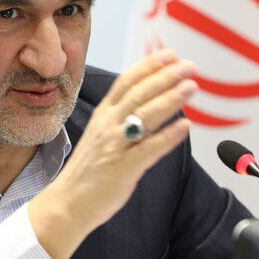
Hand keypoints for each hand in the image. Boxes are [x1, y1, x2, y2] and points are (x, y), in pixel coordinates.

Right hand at [28, 49, 195, 258]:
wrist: (67, 203)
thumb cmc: (89, 171)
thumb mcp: (102, 135)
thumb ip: (122, 118)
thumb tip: (150, 101)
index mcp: (103, 116)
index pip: (126, 83)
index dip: (149, 67)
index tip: (170, 54)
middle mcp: (108, 127)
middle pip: (138, 95)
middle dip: (165, 77)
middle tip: (188, 65)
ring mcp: (114, 147)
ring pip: (144, 117)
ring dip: (170, 99)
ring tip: (191, 86)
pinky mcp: (122, 169)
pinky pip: (148, 149)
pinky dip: (168, 136)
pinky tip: (185, 125)